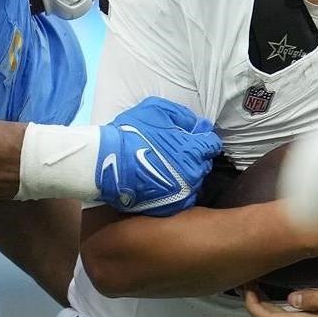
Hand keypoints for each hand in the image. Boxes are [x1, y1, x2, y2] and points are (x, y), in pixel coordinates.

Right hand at [96, 97, 221, 215]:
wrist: (106, 162)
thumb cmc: (130, 133)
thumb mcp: (156, 110)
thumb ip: (182, 115)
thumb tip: (198, 123)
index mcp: (193, 149)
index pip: (211, 144)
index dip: (201, 139)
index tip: (190, 138)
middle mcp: (194, 172)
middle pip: (203, 163)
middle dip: (193, 157)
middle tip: (173, 153)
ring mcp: (183, 191)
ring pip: (194, 181)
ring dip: (184, 174)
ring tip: (164, 168)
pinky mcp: (171, 206)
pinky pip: (183, 197)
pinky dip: (176, 190)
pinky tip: (162, 183)